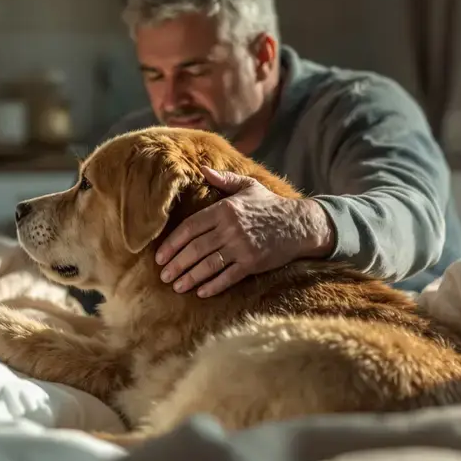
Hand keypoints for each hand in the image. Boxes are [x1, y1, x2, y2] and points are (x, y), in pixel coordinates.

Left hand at [154, 167, 334, 297]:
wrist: (300, 224)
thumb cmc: (270, 205)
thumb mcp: (247, 186)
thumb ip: (223, 179)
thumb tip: (202, 168)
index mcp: (224, 209)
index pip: (190, 228)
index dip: (172, 243)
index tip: (159, 256)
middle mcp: (230, 229)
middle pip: (195, 249)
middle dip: (177, 264)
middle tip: (163, 276)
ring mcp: (242, 247)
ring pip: (209, 265)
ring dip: (190, 277)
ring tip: (176, 286)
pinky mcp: (253, 263)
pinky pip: (229, 277)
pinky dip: (213, 285)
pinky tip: (200, 292)